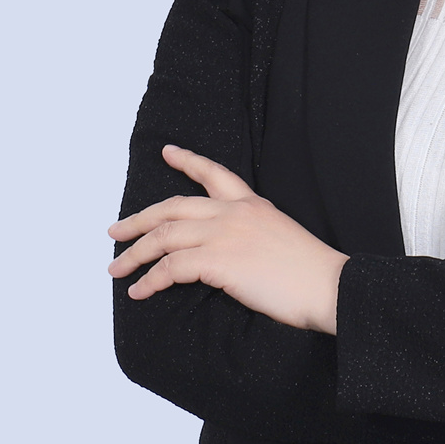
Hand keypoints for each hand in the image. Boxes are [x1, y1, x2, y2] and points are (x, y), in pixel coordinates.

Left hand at [108, 145, 347, 333]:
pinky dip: (149, 281)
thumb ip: (250, 234)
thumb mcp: (280, 236)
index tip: (168, 152)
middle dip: (138, 220)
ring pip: (163, 237)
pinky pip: (170, 268)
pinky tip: (140, 291)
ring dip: (134, 254)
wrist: (329, 286)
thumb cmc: (312, 272)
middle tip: (115, 230)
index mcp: (251, 204)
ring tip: (117, 269)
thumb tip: (227, 253)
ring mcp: (224, 235)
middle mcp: (233, 213)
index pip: (214, 174)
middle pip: (171, 208)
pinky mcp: (217, 261)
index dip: (187, 162)